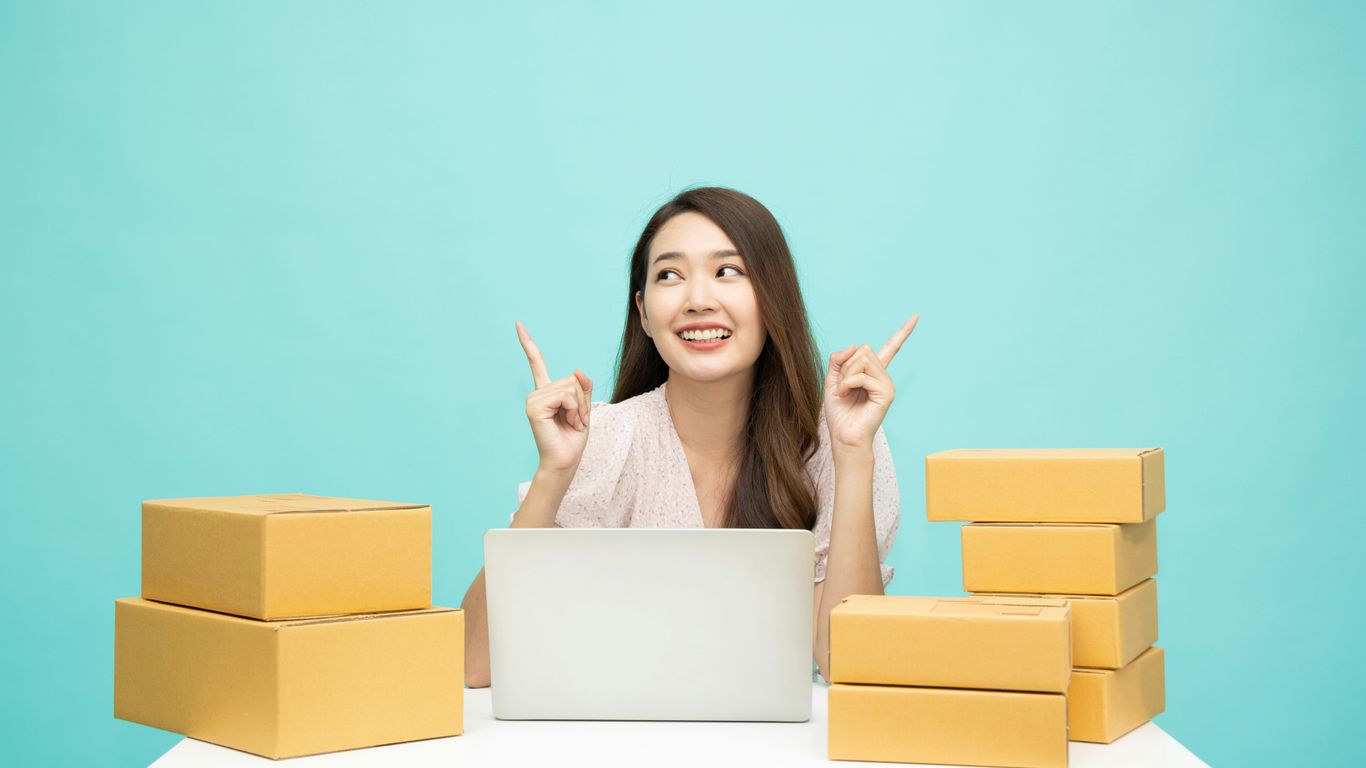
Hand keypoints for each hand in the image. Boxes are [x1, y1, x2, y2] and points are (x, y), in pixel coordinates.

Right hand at [516, 321, 592, 474]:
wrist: (565, 461)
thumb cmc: (572, 438)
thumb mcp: (583, 408)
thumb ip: (582, 386)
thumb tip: (577, 369)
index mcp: (546, 392)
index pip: (537, 362)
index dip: (528, 343)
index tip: (518, 324)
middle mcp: (537, 393)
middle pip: (571, 379)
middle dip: (581, 401)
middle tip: (575, 420)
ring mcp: (533, 399)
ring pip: (570, 387)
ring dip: (578, 407)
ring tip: (571, 422)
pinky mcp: (534, 407)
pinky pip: (566, 396)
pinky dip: (573, 409)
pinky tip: (566, 422)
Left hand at [824, 315, 917, 451]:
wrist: (844, 436)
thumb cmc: (839, 412)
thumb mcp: (833, 380)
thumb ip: (839, 360)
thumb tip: (855, 345)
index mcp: (874, 373)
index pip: (890, 348)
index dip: (902, 332)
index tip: (916, 316)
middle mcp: (884, 376)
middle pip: (864, 349)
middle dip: (847, 365)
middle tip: (843, 385)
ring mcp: (887, 384)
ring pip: (863, 360)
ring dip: (846, 375)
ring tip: (845, 392)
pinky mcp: (886, 393)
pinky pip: (863, 376)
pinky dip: (848, 383)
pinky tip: (846, 395)